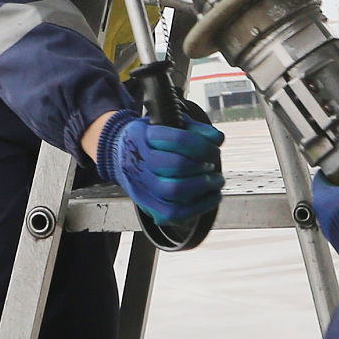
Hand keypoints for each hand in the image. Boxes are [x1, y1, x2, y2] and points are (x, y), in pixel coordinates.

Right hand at [96, 110, 224, 222]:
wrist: (121, 157)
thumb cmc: (150, 140)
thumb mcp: (168, 125)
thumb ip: (195, 130)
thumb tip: (217, 139)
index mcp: (141, 136)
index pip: (176, 139)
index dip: (202, 145)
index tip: (214, 147)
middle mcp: (138, 161)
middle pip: (176, 165)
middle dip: (202, 165)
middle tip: (212, 165)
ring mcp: (141, 186)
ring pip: (175, 191)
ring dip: (203, 186)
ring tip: (216, 180)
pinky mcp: (147, 206)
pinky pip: (174, 213)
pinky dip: (200, 206)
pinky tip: (212, 196)